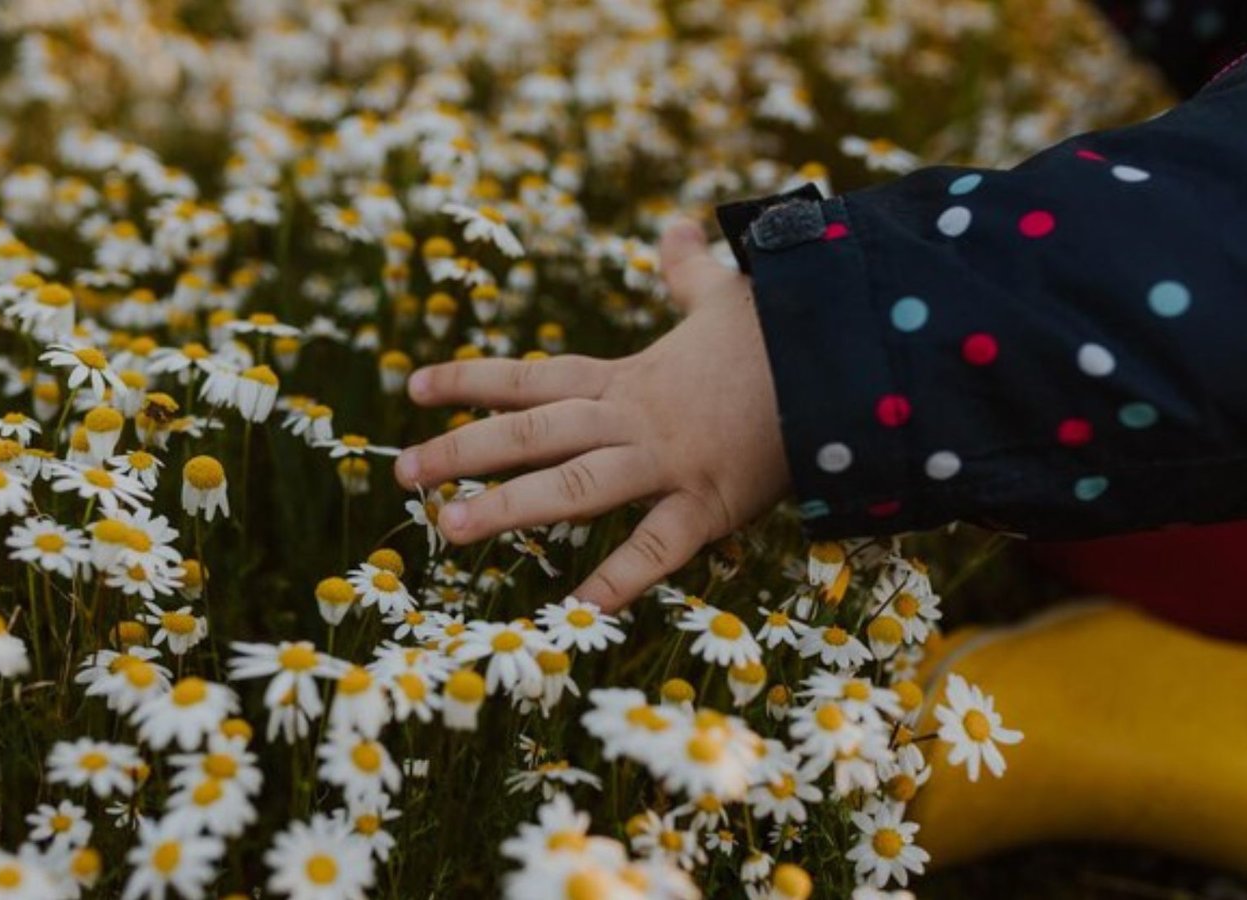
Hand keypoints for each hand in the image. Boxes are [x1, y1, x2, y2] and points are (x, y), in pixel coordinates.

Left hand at [393, 218, 792, 609]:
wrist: (843, 359)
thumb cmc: (779, 332)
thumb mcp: (723, 293)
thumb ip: (686, 269)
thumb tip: (677, 224)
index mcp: (626, 377)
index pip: (532, 377)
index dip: (471, 380)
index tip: (414, 388)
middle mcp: (631, 419)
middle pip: (531, 432)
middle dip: (463, 451)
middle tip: (403, 474)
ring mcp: (666, 462)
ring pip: (572, 485)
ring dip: (508, 508)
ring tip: (448, 531)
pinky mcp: (708, 504)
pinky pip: (655, 547)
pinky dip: (617, 579)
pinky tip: (573, 611)